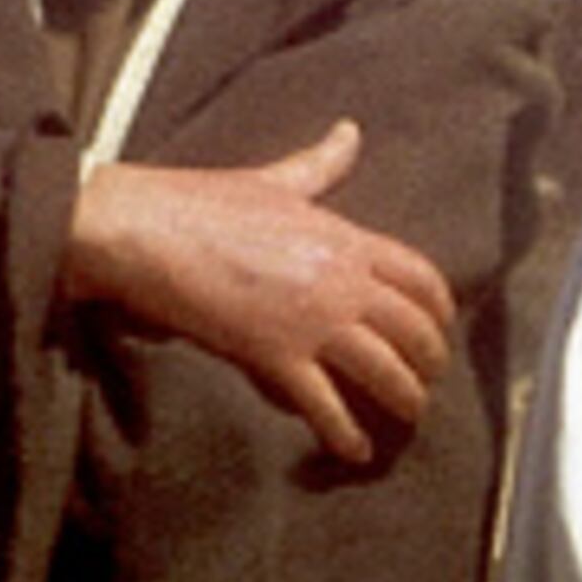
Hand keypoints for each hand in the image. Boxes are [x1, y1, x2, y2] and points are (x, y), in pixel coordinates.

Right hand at [61, 119, 457, 461]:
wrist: (142, 229)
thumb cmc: (199, 201)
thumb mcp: (272, 179)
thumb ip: (319, 164)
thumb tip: (350, 131)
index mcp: (343, 238)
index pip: (419, 276)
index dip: (440, 309)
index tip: (439, 327)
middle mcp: (340, 282)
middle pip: (413, 331)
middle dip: (430, 361)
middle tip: (427, 379)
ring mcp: (311, 322)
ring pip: (384, 372)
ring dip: (404, 400)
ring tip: (407, 416)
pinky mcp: (275, 356)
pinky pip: (325, 405)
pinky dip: (344, 434)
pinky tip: (353, 450)